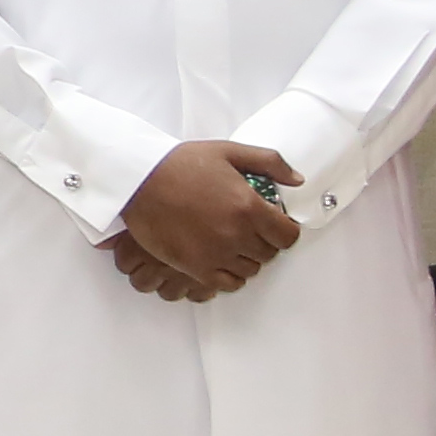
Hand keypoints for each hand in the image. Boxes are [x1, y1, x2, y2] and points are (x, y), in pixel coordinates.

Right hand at [111, 140, 302, 298]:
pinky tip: (222, 260)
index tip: (274, 225)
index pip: (288, 236)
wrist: (139, 180)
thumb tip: (297, 180)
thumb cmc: (180, 164)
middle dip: (264, 242)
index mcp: (249, 206)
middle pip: (269, 254)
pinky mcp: (196, 267)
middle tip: (249, 229)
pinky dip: (230, 275)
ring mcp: (216, 254)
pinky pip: (228, 283)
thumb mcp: (229, 151)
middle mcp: (237, 235)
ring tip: (232, 243)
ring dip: (246, 258)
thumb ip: (269, 162)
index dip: (284, 230)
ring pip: (250, 270)